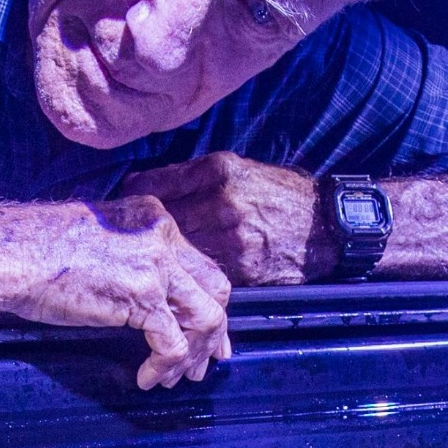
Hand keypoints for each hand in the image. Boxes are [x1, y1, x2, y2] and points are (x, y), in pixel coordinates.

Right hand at [0, 198, 232, 387]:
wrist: (9, 254)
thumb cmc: (38, 250)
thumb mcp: (102, 241)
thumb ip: (134, 258)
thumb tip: (152, 297)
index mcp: (154, 220)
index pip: (200, 265)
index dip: (207, 302)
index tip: (204, 333)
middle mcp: (162, 236)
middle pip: (215, 289)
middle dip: (214, 331)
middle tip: (206, 362)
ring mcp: (156, 265)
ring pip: (206, 317)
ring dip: (194, 354)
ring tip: (173, 377)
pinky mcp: (141, 296)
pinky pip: (173, 342)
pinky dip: (165, 366)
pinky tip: (146, 378)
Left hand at [117, 152, 324, 285]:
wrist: (326, 226)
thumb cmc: (278, 195)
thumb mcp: (237, 168)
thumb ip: (190, 176)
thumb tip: (139, 183)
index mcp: (218, 173)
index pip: (156, 186)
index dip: (133, 199)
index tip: (122, 208)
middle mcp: (222, 204)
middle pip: (162, 223)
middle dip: (143, 234)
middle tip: (126, 243)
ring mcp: (232, 240)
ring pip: (180, 252)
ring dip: (162, 260)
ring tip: (146, 263)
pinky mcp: (243, 270)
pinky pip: (203, 274)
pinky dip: (188, 277)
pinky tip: (179, 279)